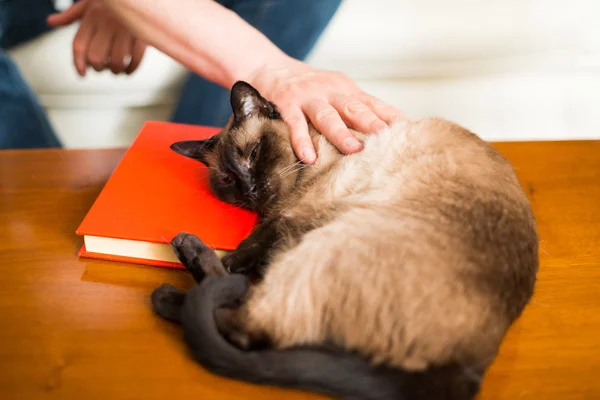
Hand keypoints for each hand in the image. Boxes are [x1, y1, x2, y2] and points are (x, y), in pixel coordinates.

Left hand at [47, 0, 145, 75]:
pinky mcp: (143, 36)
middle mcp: (108, 22)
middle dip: (98, 68)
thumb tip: (50, 22)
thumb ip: (71, 15)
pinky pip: (135, 59)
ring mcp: (126, 30)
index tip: (82, 73)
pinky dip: (131, 69)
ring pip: (116, 62)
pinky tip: (128, 70)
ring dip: (115, 71)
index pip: (79, 45)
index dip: (78, 63)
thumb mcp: (89, 4)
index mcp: (92, 15)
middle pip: (96, 57)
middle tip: (102, 67)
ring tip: (116, 69)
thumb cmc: (112, 2)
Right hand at [249, 58, 402, 163]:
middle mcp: (330, 91)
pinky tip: (309, 157)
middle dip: (371, 124)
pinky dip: (301, 140)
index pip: (373, 104)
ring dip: (340, 133)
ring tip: (353, 150)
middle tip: (386, 141)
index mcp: (347, 89)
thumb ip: (359, 108)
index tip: (408, 132)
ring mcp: (308, 97)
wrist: (271, 68)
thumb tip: (390, 130)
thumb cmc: (311, 88)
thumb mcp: (337, 91)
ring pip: (327, 116)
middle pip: (354, 108)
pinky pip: (295, 124)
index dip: (390, 117)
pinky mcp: (286, 104)